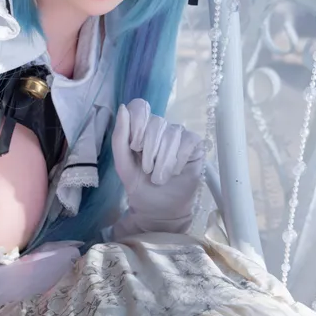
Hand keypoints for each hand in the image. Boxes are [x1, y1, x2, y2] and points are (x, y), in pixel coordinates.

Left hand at [111, 99, 204, 235]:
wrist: (158, 208)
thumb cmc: (140, 185)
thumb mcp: (123, 164)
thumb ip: (119, 137)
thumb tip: (123, 108)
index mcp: (141, 129)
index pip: (140, 107)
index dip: (137, 125)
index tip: (135, 147)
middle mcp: (161, 128)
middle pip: (156, 122)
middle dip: (150, 151)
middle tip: (147, 170)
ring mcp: (179, 135)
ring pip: (172, 134)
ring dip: (163, 160)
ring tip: (159, 177)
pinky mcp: (195, 146)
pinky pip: (188, 141)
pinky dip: (179, 159)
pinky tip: (175, 171)